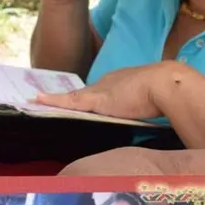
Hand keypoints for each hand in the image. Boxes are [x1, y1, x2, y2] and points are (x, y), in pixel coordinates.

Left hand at [33, 63, 176, 119]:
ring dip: (56, 101)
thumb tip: (156, 121)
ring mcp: (101, 91)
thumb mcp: (153, 104)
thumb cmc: (166, 95)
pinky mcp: (96, 99)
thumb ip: (147, 110)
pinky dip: (53, 101)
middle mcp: (107, 83)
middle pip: (84, 95)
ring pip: (73, 98)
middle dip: (68, 101)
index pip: (100, 93)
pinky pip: (69, 101)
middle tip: (48, 102)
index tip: (84, 107)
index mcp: (121, 84)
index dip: (90, 100)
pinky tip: (37, 101)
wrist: (165, 85)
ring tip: (38, 102)